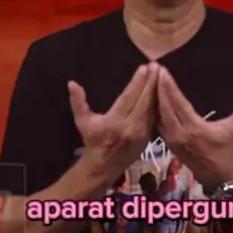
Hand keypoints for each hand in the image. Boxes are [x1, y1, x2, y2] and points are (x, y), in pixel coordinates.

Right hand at [68, 63, 157, 188]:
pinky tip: (160, 91)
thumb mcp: (83, 122)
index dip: (138, 82)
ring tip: (159, 74)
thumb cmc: (93, 140)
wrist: (104, 166)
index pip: (129, 97)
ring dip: (156, 90)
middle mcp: (131, 126)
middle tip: (156, 66)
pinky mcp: (148, 137)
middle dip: (151, 82)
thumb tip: (72, 83)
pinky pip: (154, 116)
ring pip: (152, 108)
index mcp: (115, 121)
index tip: (144, 68)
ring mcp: (142, 133)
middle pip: (144, 100)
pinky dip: (157, 103)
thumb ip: (78, 102)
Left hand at [157, 66, 232, 192]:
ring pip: (157, 115)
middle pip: (164, 107)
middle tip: (153, 70)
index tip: (163, 72)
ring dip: (154, 97)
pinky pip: (157, 123)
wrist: (215, 175)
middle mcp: (180, 133)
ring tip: (150, 80)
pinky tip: (150, 98)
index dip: (170, 87)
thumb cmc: (224, 149)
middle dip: (158, 87)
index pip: (178, 104)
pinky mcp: (167, 142)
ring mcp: (171, 139)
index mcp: (195, 127)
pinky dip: (153, 110)